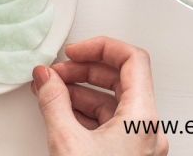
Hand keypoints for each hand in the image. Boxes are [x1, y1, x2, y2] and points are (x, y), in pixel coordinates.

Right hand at [31, 37, 167, 155]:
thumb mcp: (67, 143)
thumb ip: (53, 102)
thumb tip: (45, 77)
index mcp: (142, 119)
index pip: (132, 59)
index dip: (101, 47)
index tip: (75, 51)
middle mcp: (147, 130)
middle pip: (120, 78)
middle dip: (84, 70)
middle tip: (56, 72)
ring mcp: (139, 145)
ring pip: (113, 101)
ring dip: (80, 91)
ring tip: (52, 92)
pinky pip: (110, 123)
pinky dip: (85, 113)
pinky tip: (62, 113)